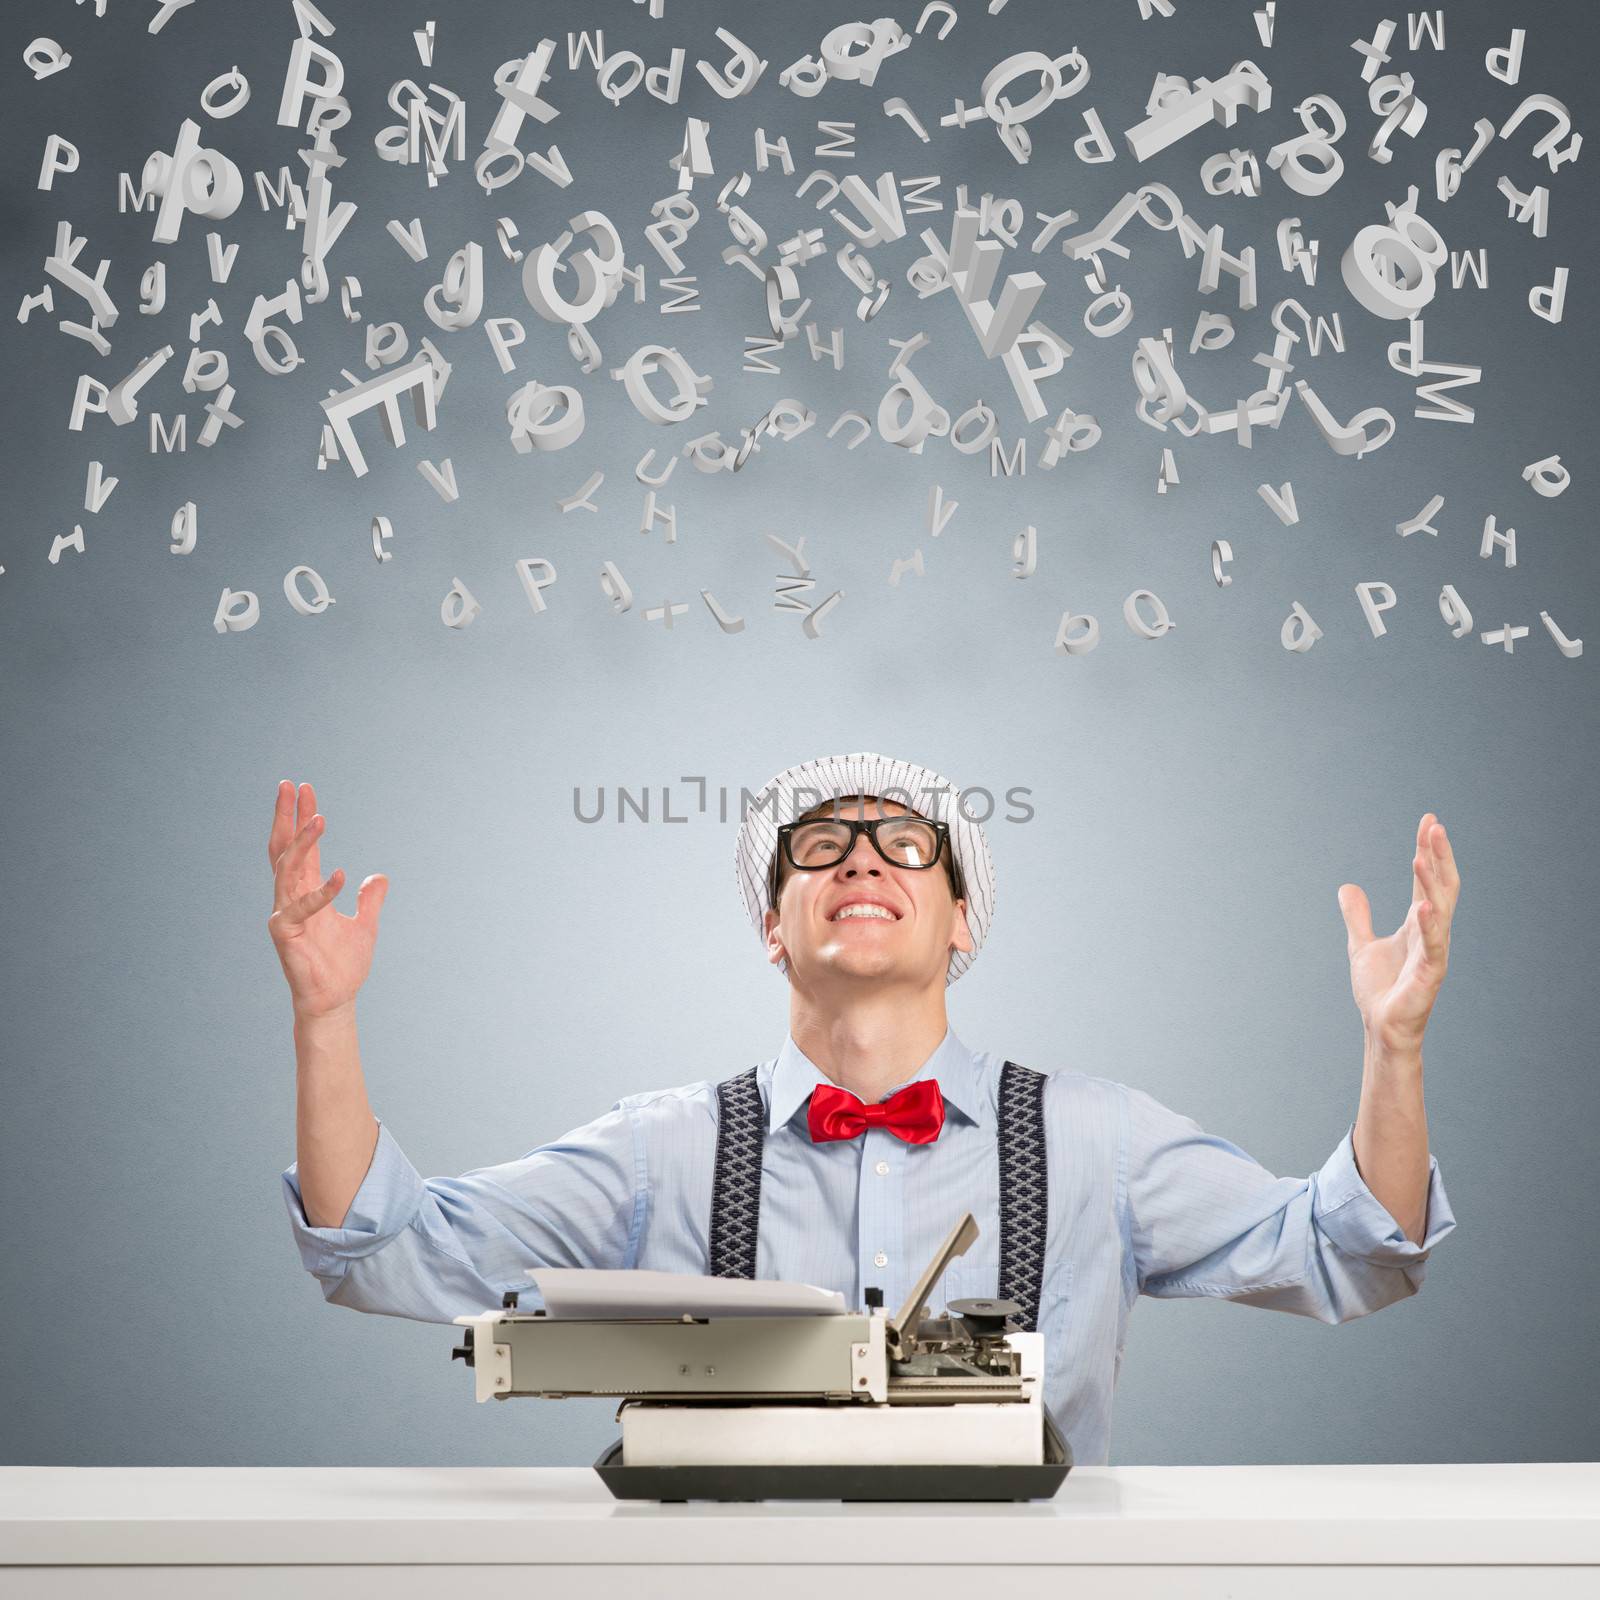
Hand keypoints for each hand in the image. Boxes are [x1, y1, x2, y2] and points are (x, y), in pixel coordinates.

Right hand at [266, 780, 387, 1018]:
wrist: (336, 999)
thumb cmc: (344, 965)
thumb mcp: (365, 924)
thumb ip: (370, 899)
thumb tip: (378, 877)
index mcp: (307, 891)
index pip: (301, 847)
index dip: (302, 818)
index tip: (304, 789)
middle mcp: (291, 896)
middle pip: (284, 848)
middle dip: (286, 816)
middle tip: (290, 785)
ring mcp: (285, 912)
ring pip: (288, 868)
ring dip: (304, 842)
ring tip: (320, 817)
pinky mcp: (285, 932)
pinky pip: (299, 906)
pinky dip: (321, 891)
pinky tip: (343, 875)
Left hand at [1338, 813, 1460, 1054]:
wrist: (1381, 1026)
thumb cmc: (1380, 989)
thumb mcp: (1360, 944)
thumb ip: (1357, 916)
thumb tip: (1347, 886)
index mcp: (1418, 923)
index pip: (1425, 879)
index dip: (1426, 851)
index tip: (1428, 821)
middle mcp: (1431, 932)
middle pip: (1440, 886)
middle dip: (1438, 856)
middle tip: (1434, 826)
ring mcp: (1433, 951)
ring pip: (1440, 909)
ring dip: (1431, 882)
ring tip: (1422, 854)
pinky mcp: (1430, 973)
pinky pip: (1433, 945)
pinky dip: (1430, 925)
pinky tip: (1424, 905)